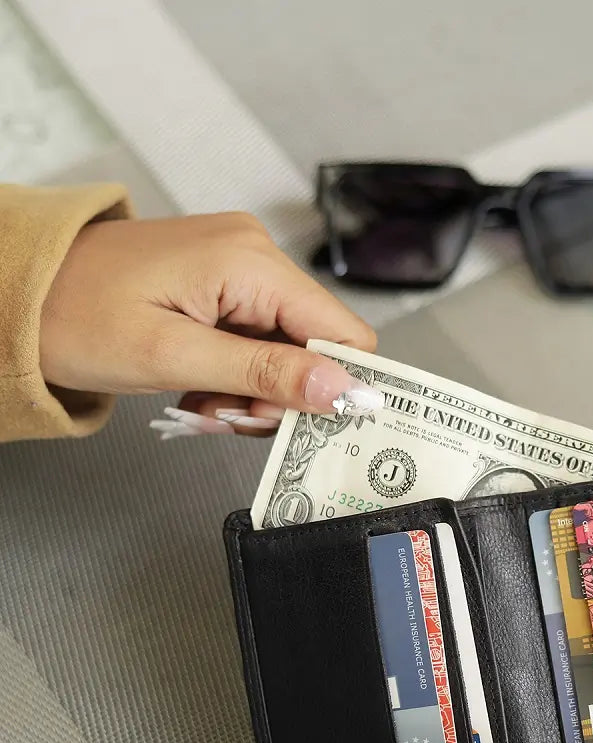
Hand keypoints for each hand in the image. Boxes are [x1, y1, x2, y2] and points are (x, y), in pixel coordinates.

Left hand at [39, 212, 380, 437]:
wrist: (17, 291)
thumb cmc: (74, 315)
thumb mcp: (174, 357)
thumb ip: (266, 373)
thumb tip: (346, 391)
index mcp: (251, 262)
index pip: (344, 332)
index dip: (334, 387)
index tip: (297, 424)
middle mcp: (255, 254)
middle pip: (316, 346)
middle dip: (280, 395)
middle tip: (229, 417)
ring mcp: (240, 267)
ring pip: (288, 350)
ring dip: (253, 392)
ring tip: (204, 404)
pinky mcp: (224, 283)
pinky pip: (259, 340)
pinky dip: (238, 375)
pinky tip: (201, 386)